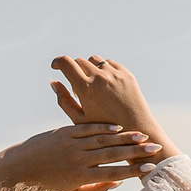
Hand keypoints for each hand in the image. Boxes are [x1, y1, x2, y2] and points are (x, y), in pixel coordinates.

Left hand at [0, 123, 164, 190]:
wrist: (15, 171)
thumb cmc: (43, 187)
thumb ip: (94, 189)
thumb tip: (117, 182)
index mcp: (81, 177)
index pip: (113, 172)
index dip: (134, 170)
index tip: (150, 169)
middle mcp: (78, 159)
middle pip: (113, 154)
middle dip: (135, 151)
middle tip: (155, 148)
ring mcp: (70, 144)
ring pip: (103, 139)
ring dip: (124, 137)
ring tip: (141, 136)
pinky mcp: (63, 132)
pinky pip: (87, 128)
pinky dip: (103, 128)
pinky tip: (117, 128)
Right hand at [50, 56, 175, 162]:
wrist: (136, 130)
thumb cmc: (104, 130)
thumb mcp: (79, 119)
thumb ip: (64, 100)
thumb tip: (53, 81)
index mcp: (86, 89)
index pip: (66, 63)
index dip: (58, 62)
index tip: (55, 66)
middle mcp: (100, 77)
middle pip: (80, 61)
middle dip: (74, 70)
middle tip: (78, 89)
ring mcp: (115, 74)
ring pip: (95, 60)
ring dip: (89, 69)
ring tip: (92, 88)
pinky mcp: (127, 74)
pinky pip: (110, 63)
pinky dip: (104, 70)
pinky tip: (105, 87)